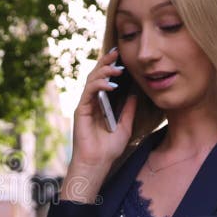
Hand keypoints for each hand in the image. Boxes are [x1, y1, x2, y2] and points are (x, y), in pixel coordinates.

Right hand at [71, 48, 137, 166]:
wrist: (97, 163)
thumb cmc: (108, 149)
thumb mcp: (125, 126)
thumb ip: (128, 110)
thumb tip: (136, 94)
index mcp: (100, 104)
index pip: (104, 80)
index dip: (111, 67)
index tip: (122, 57)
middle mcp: (91, 102)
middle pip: (96, 75)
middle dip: (106, 62)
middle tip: (117, 53)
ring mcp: (85, 105)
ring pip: (91, 80)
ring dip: (104, 71)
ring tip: (118, 68)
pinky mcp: (80, 110)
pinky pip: (89, 92)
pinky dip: (99, 85)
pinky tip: (111, 84)